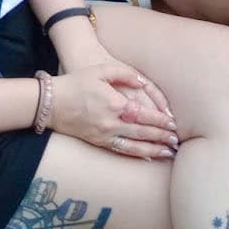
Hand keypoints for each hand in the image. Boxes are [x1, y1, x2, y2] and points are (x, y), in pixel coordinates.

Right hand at [50, 59, 177, 160]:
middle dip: (161, 137)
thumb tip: (142, 81)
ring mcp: (104, 135)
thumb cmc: (76, 82)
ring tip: (168, 153)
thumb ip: (125, 74)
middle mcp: (111, 122)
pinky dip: (136, 155)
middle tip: (177, 140)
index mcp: (115, 103)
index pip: (144, 115)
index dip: (160, 120)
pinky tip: (148, 157)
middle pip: (142, 132)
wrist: (51, 103)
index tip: (173, 123)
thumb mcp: (101, 70)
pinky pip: (121, 151)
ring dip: (153, 150)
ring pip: (134, 146)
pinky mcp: (98, 142)